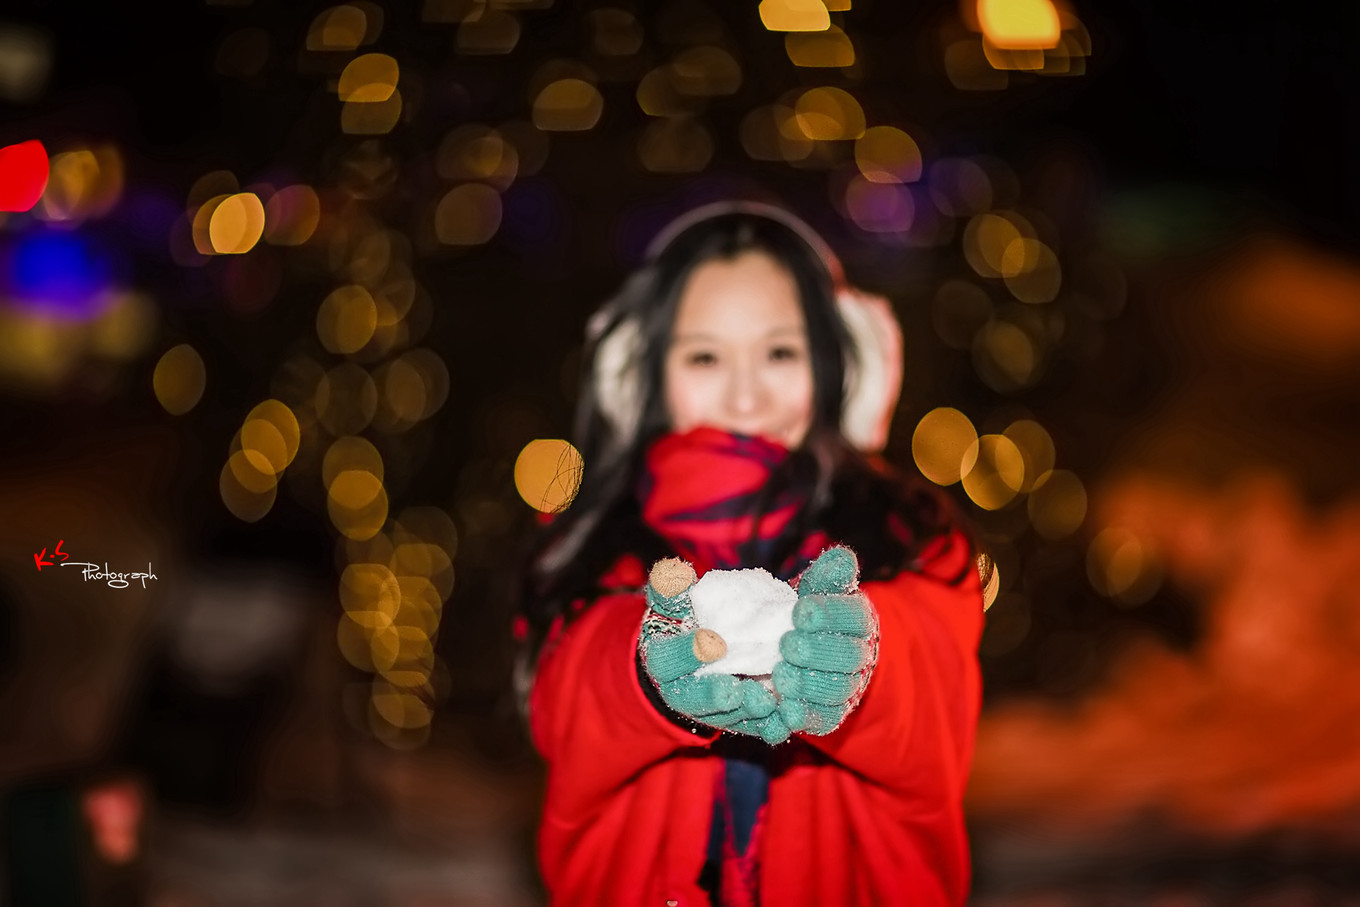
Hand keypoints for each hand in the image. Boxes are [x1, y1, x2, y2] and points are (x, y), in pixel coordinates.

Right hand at [639, 558, 790, 744]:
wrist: (696, 655)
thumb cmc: (686, 621)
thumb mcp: (674, 604)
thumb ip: (672, 590)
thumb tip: (673, 570)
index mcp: (662, 660)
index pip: (667, 659)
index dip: (684, 653)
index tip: (708, 642)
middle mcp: (681, 692)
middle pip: (695, 699)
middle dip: (716, 696)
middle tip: (738, 689)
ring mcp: (710, 711)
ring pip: (727, 717)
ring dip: (747, 713)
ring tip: (767, 702)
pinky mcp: (737, 722)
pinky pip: (752, 729)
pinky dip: (768, 727)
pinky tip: (785, 720)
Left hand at [774, 546, 877, 735]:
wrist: (802, 651)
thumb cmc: (806, 614)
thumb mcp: (817, 591)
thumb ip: (828, 576)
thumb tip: (842, 556)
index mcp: (859, 621)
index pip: (854, 617)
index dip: (831, 615)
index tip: (801, 611)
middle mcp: (859, 657)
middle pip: (848, 657)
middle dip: (818, 652)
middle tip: (788, 645)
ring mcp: (846, 689)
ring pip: (835, 691)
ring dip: (809, 685)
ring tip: (781, 677)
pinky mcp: (829, 715)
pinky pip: (821, 719)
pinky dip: (803, 717)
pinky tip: (785, 711)